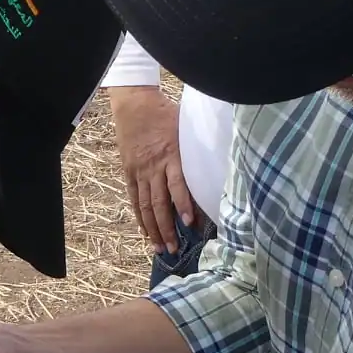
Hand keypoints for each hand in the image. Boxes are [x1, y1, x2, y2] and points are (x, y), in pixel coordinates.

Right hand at [109, 86, 201, 253]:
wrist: (135, 104)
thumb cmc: (167, 113)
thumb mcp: (188, 128)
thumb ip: (200, 149)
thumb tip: (223, 165)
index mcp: (172, 155)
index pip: (178, 185)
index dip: (184, 205)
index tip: (190, 224)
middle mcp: (154, 167)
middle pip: (159, 203)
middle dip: (167, 228)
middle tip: (174, 248)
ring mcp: (140, 171)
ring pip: (146, 206)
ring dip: (153, 229)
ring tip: (160, 248)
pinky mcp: (129, 172)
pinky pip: (134, 198)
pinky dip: (140, 217)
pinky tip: (146, 232)